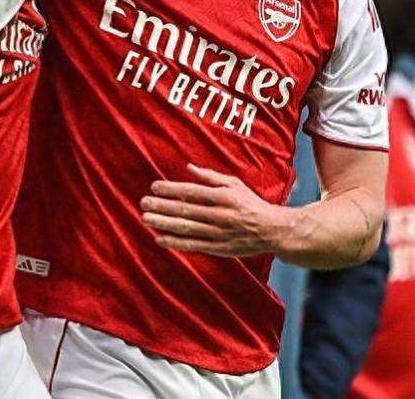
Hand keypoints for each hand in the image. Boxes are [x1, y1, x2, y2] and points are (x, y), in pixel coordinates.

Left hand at [140, 164, 287, 256]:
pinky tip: (160, 239)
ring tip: (145, 219)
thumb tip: (189, 167)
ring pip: (187, 228)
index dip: (171, 189)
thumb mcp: (234, 184)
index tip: (154, 186)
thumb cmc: (250, 203)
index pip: (192, 191)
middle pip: (186, 210)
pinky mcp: (219, 248)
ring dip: (164, 224)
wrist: (271, 230)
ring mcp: (218, 233)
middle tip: (143, 202)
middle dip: (162, 206)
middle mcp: (220, 215)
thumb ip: (211, 176)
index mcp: (223, 197)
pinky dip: (176, 243)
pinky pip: (194, 245)